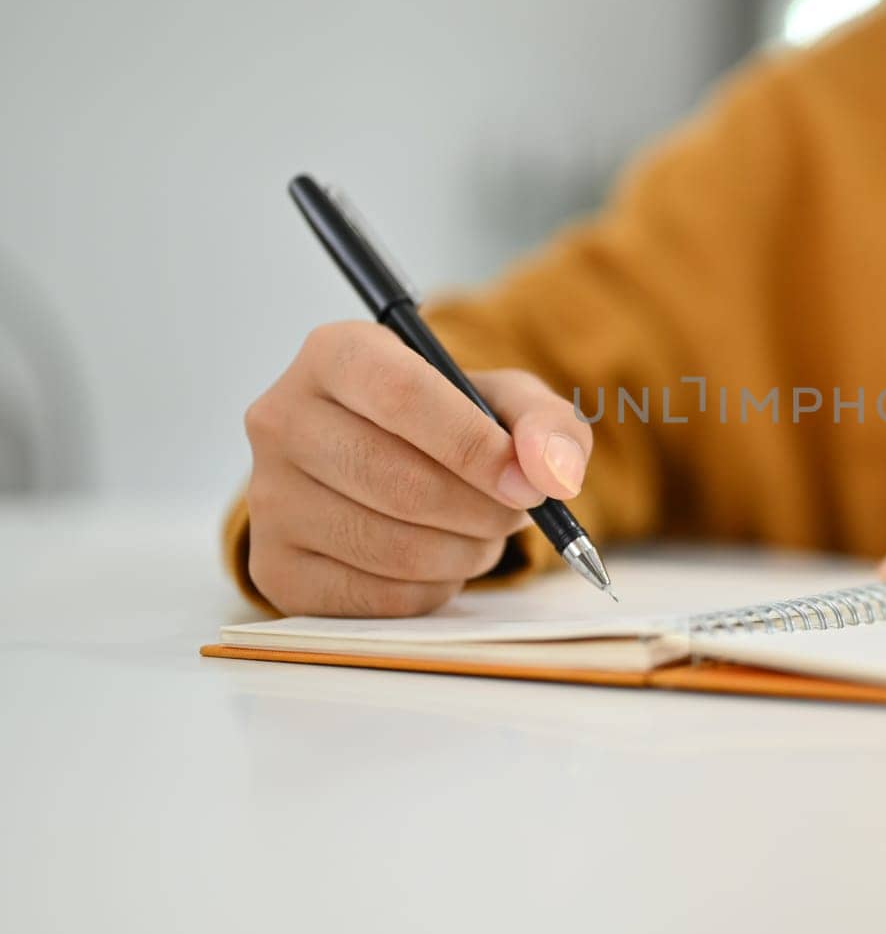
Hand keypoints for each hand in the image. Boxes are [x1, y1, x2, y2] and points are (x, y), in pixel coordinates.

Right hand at [242, 321, 592, 616]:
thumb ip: (546, 424)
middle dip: (481, 511)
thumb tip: (552, 473)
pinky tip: (440, 563)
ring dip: (463, 554)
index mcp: (336, 353)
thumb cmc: (450, 425)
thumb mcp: (506, 403)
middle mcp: (283, 418)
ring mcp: (268, 496)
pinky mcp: (274, 565)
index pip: (403, 396)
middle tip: (515, 515)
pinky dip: (430, 590)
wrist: (384, 467)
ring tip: (482, 534)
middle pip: (397, 481)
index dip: (475, 448)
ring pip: (388, 547)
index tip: (527, 486)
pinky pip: (372, 597)